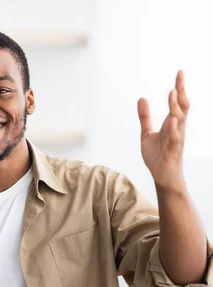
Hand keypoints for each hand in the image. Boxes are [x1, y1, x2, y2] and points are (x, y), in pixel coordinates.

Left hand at [138, 70, 188, 192]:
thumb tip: (142, 98)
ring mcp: (176, 138)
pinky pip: (175, 138)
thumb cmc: (158, 155)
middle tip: (180, 75)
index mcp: (172, 123)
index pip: (178, 102)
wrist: (162, 176)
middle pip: (182, 106)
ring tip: (172, 92)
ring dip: (175, 106)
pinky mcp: (172, 150)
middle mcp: (177, 128)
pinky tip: (173, 120)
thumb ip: (145, 117)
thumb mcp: (146, 134)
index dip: (179, 87)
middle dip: (181, 91)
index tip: (179, 72)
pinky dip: (174, 129)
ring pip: (179, 119)